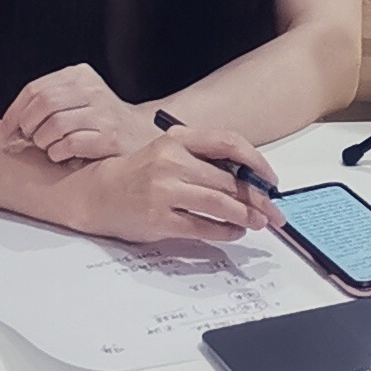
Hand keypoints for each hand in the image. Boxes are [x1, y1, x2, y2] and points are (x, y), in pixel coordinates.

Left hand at [0, 63, 158, 162]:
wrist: (139, 135)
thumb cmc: (99, 120)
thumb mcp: (76, 99)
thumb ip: (48, 104)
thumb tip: (7, 127)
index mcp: (79, 75)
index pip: (35, 89)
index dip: (13, 113)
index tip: (1, 134)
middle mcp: (92, 89)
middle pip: (43, 103)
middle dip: (27, 126)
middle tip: (26, 140)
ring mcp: (102, 112)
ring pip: (54, 124)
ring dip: (43, 141)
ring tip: (47, 147)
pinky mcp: (109, 137)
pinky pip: (70, 144)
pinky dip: (58, 153)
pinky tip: (62, 155)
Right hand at [59, 127, 281, 243]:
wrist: (98, 192)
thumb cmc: (138, 174)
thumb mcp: (168, 153)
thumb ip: (201, 160)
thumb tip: (246, 178)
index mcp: (176, 138)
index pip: (227, 142)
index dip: (255, 161)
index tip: (270, 178)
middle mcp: (171, 160)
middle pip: (228, 179)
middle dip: (257, 198)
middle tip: (272, 211)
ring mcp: (164, 189)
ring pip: (219, 203)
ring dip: (245, 215)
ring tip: (257, 222)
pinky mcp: (159, 218)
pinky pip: (202, 227)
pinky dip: (224, 231)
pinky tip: (233, 232)